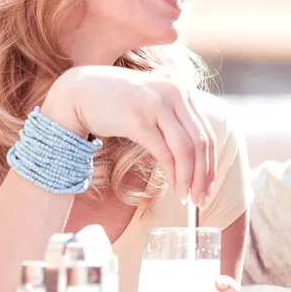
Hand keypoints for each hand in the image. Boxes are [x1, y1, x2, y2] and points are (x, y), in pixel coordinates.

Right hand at [45, 66, 215, 205]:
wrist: (80, 91)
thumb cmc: (118, 103)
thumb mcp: (153, 105)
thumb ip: (173, 121)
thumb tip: (195, 158)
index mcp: (181, 92)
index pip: (206, 133)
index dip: (210, 164)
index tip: (208, 186)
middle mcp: (174, 94)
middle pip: (201, 143)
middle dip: (203, 176)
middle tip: (200, 199)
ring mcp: (156, 105)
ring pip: (185, 149)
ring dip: (188, 178)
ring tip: (185, 197)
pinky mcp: (138, 119)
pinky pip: (163, 152)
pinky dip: (172, 173)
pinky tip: (172, 187)